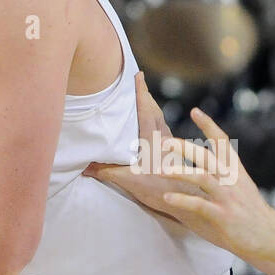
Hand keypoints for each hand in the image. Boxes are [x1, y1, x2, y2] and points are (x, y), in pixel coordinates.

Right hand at [84, 72, 193, 213]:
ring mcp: (172, 145)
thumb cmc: (161, 189)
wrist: (189, 200)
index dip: (141, 91)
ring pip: (161, 121)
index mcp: (152, 137)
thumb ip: (106, 171)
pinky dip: (157, 124)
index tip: (138, 74)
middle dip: (145, 96)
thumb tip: (85, 167)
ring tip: (142, 102)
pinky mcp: (176, 154)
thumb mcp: (129, 180)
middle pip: (154, 111)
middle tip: (137, 83)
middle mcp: (164, 137)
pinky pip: (165, 132)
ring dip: (152, 109)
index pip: (145, 108)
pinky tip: (153, 130)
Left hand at [153, 107, 274, 259]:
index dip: (209, 126)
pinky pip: (199, 205)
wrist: (272, 236)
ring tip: (161, 170)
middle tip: (166, 142)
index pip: (223, 142)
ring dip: (179, 172)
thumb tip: (209, 167)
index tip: (195, 111)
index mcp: (236, 172)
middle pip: (207, 157)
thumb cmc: (254, 215)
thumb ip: (227, 177)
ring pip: (201, 177)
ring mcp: (227, 198)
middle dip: (185, 147)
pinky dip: (182, 200)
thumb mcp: (243, 188)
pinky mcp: (223, 216)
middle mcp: (231, 181)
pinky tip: (167, 198)